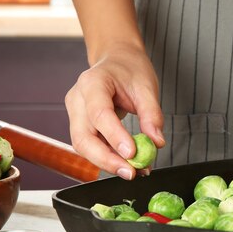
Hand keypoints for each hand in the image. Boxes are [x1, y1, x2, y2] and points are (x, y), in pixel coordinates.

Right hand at [65, 43, 164, 178]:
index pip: (99, 114)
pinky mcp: (81, 125)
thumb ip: (152, 114)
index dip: (114, 136)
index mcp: (92, 83)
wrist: (117, 59)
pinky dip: (109, 158)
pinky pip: (92, 146)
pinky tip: (129, 165)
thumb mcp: (147, 86)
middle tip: (131, 172)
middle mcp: (77, 99)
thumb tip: (156, 143)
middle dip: (106, 160)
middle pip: (83, 137)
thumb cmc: (130, 68)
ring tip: (135, 171)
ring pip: (84, 146)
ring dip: (108, 162)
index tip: (132, 153)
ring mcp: (76, 113)